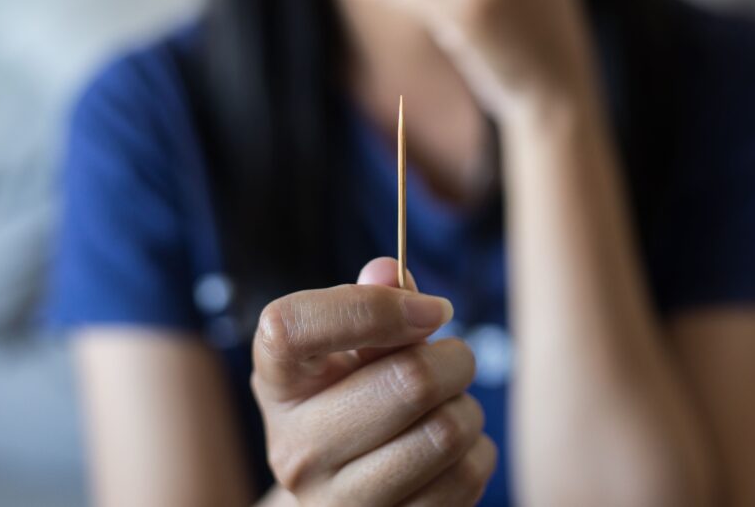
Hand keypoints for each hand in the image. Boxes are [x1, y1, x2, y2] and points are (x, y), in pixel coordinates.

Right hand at [251, 258, 496, 505]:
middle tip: (455, 358)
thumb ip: (371, 300)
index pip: (294, 325)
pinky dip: (477, 453)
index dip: (375, 306)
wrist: (343, 491)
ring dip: (468, 409)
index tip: (430, 309)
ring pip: (446, 433)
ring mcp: (336, 503)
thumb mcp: (347, 346)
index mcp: (276, 382)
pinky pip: (465, 478)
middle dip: (454, 358)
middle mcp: (295, 448)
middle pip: (407, 381)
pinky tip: (451, 451)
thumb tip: (392, 271)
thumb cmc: (351, 395)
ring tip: (450, 407)